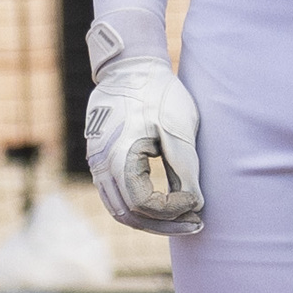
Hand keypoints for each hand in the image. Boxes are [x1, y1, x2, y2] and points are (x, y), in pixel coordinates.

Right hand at [83, 18, 205, 234]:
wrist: (129, 67)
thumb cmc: (157, 93)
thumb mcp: (178, 128)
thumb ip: (185, 168)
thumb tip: (195, 204)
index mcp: (117, 157)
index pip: (144, 204)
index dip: (172, 209)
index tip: (196, 200)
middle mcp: (100, 166)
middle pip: (130, 215)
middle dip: (164, 224)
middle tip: (196, 226)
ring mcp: (96, 164)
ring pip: (121, 209)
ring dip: (151, 219)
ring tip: (183, 221)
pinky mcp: (101, 159)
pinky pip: (117, 195)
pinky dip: (140, 206)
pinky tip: (165, 205)